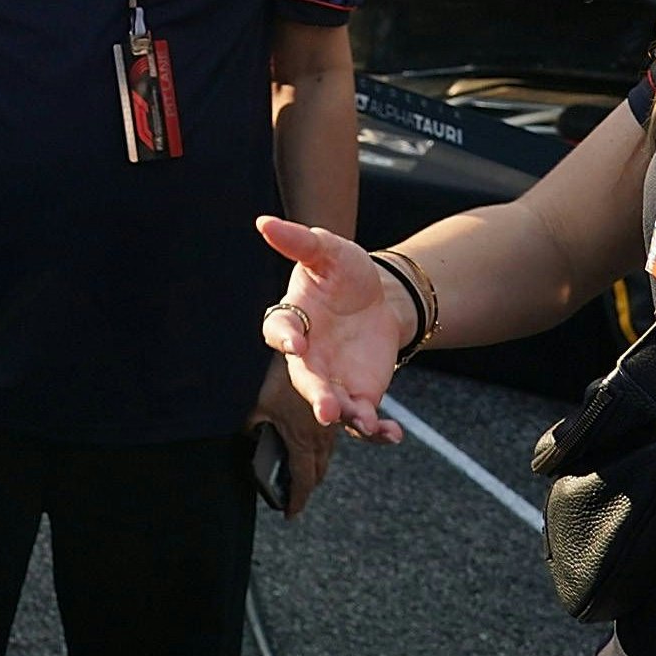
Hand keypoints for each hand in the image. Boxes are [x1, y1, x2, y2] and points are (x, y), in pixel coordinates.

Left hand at [246, 355, 332, 518]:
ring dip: (317, 469)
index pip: (301, 479)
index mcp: (302, 440)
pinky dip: (324, 449)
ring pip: (327, 456)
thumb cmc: (282, 374)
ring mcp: (333, 425)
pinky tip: (316, 447)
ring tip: (305, 478)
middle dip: (306, 486)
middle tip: (295, 498)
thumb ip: (254, 425)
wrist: (316, 345)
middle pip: (317, 472)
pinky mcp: (340, 411)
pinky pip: (333, 438)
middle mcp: (322, 437)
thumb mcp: (259, 402)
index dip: (296, 499)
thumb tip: (248, 440)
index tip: (290, 514)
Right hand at [256, 215, 410, 445]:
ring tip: (362, 421)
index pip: (278, 330)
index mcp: (292, 319)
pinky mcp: (359, 395)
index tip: (295, 342)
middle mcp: (307, 357)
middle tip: (326, 408)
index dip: (284, 337)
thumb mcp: (328, 250)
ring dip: (345, 417)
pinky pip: (362, 421)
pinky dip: (376, 432)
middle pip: (304, 379)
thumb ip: (299, 241)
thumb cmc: (344, 274)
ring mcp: (332, 379)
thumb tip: (264, 222)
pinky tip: (391, 434)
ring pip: (332, 405)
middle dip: (315, 395)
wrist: (380, 300)